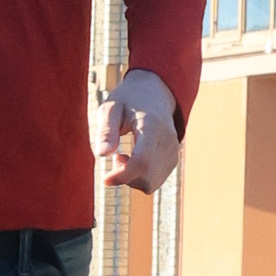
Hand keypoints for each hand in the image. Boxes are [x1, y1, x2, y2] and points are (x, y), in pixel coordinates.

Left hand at [91, 69, 179, 194]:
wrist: (155, 92)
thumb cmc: (128, 99)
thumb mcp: (111, 108)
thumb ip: (106, 130)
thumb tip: (101, 154)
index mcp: (152, 125)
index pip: (142, 161)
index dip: (122, 175)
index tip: (105, 179)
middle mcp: (168, 140)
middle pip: (146, 177)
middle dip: (125, 177)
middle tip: (116, 157)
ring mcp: (173, 151)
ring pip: (151, 184)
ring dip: (131, 179)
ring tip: (123, 156)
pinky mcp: (173, 158)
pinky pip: (154, 181)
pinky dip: (139, 178)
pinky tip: (133, 160)